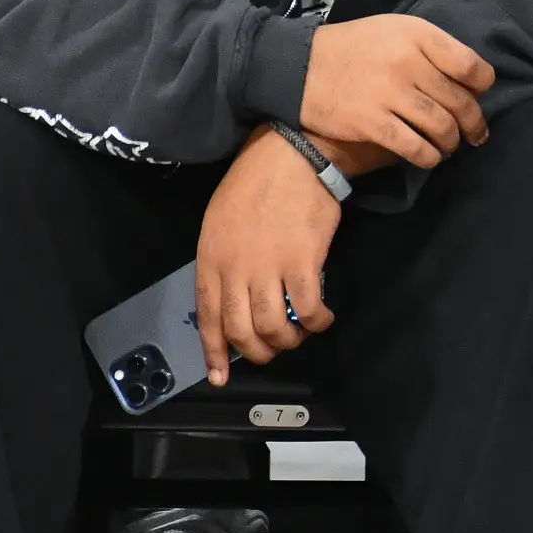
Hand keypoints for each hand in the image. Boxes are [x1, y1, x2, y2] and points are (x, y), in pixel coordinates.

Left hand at [196, 126, 342, 384]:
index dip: (216, 352)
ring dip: (289, 339)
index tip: (221, 375)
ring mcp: (268, 268)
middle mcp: (234, 269)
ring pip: (273, 326)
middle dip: (259, 351)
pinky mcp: (302, 262)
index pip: (209, 318)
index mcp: (211, 259)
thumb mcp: (220, 222)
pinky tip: (324, 317)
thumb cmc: (255, 183)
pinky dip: (317, 321)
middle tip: (275, 350)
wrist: (291, 157)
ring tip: (301, 333)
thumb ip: (224, 261)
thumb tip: (238, 294)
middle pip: (242, 329)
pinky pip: (308, 308)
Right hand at [300, 15, 494, 169]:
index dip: (482, 85)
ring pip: (442, 127)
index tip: (480, 95)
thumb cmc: (353, 48)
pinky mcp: (371, 123)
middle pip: (460, 101)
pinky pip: (415, 148)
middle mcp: (407, 63)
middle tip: (475, 133)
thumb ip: (430, 48)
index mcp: (416, 35)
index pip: (469, 65)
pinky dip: (429, 157)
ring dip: (452, 142)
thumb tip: (470, 76)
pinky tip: (429, 157)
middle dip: (474, 122)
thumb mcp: (393, 30)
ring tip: (451, 145)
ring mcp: (389, 94)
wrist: (297, 68)